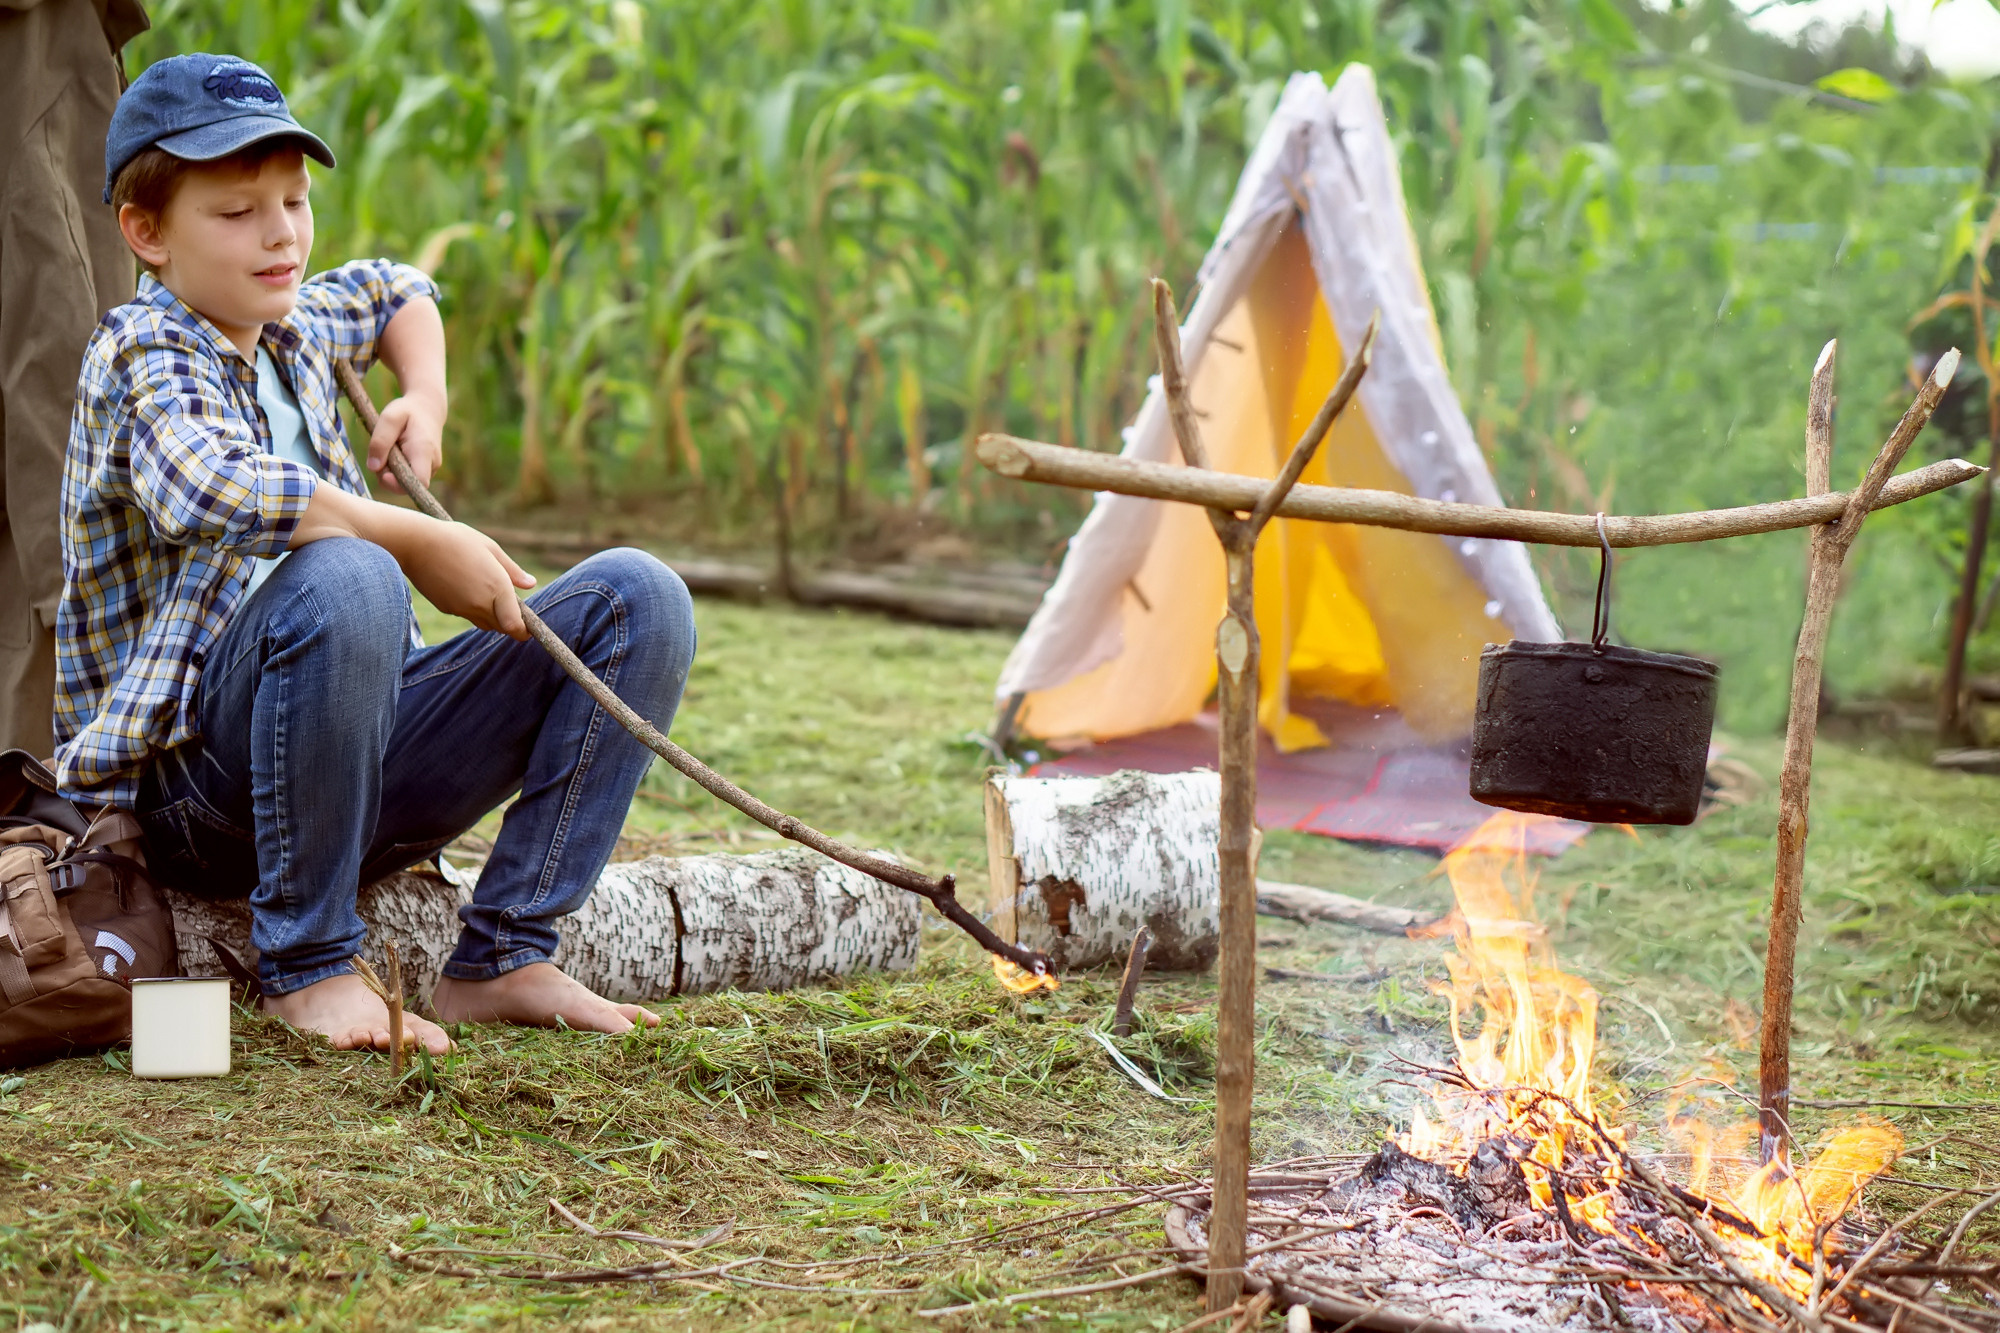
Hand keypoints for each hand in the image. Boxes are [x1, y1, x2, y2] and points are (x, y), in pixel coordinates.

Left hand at [367, 390, 444, 494]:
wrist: (427, 409)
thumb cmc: (407, 411)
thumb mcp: (389, 417)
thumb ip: (380, 441)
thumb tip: (373, 467)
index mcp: (424, 450)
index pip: (419, 482)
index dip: (399, 484)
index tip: (383, 474)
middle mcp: (432, 463)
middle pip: (408, 485)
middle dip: (388, 477)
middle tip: (380, 454)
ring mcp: (431, 469)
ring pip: (406, 483)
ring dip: (390, 472)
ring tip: (389, 449)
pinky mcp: (426, 470)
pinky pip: (407, 478)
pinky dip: (396, 470)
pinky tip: (395, 454)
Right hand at [402, 519, 536, 638]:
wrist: (416, 544)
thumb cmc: (456, 540)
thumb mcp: (490, 548)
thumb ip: (512, 570)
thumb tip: (530, 584)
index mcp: (498, 588)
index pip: (514, 625)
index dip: (523, 631)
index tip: (526, 630)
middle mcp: (481, 604)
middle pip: (501, 627)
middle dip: (508, 621)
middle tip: (508, 604)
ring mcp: (461, 609)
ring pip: (483, 623)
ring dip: (490, 615)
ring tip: (483, 588)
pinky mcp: (446, 609)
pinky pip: (465, 615)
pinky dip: (470, 607)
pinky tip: (462, 585)